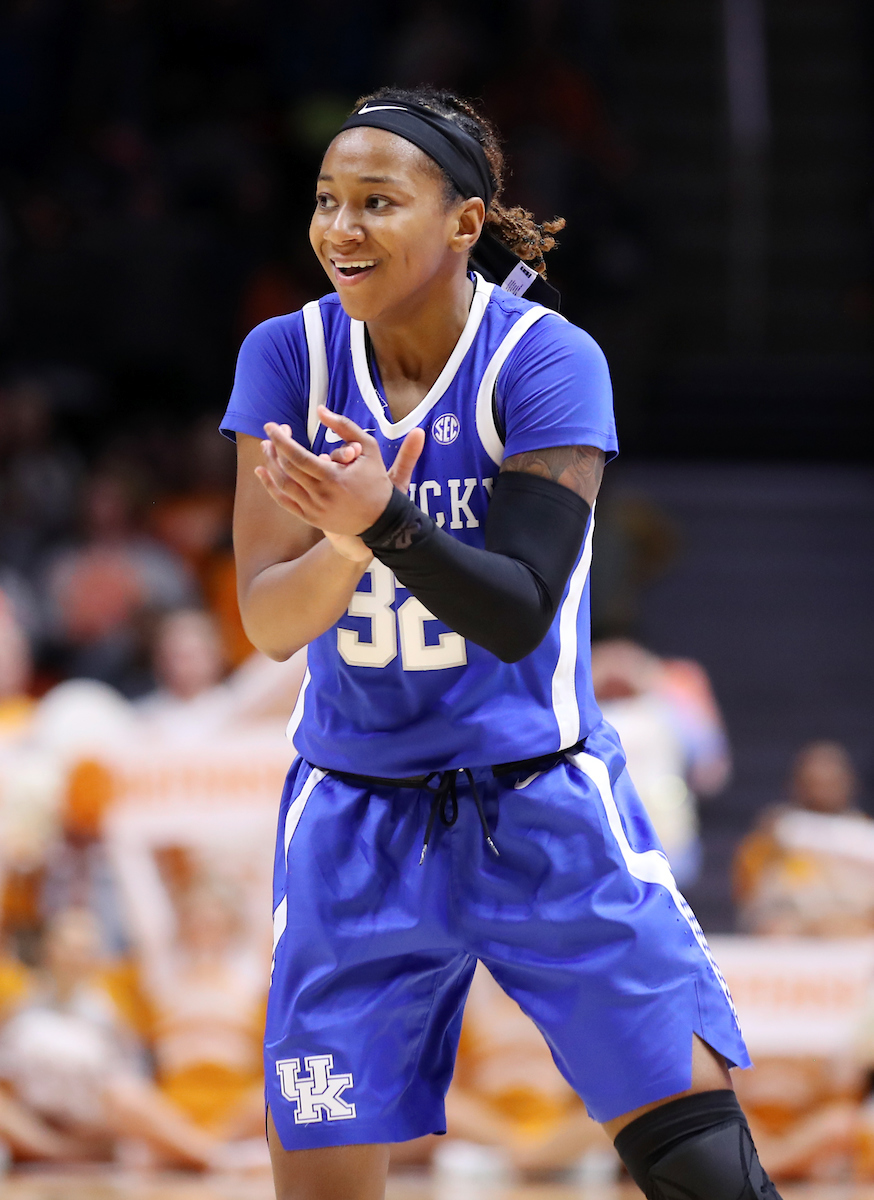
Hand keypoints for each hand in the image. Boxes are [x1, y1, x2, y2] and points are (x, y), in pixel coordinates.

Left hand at [254, 408, 424, 550]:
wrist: (383, 519)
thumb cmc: (376, 480)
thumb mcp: (368, 448)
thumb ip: (344, 426)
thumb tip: (319, 410)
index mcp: (333, 477)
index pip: (298, 457)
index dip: (281, 440)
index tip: (271, 426)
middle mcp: (321, 495)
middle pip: (287, 469)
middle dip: (275, 448)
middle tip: (271, 434)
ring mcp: (314, 509)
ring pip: (283, 485)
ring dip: (270, 465)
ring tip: (266, 448)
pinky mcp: (311, 518)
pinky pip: (284, 502)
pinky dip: (271, 487)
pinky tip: (262, 472)